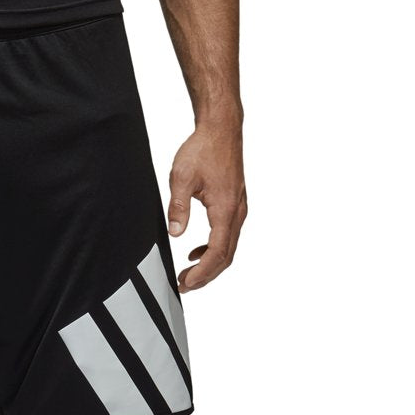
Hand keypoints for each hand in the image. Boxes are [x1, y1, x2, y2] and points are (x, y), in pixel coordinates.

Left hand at [167, 125, 246, 292]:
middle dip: (206, 276)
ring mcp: (239, 208)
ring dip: (210, 265)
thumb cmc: (204, 148)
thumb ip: (177, 207)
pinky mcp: (235, 204)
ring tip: (189, 274)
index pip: (217, 252)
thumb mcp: (182, 177)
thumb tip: (175, 232)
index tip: (186, 281)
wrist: (221, 129)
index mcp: (225, 209)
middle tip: (185, 285)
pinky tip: (197, 253)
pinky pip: (228, 235)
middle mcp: (237, 212)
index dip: (202, 272)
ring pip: (228, 248)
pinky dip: (214, 249)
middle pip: (226, 256)